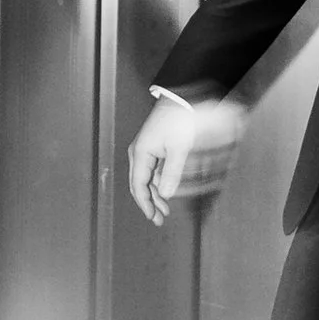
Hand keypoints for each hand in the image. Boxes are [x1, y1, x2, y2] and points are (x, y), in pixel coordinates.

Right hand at [128, 91, 242, 224]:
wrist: (180, 100)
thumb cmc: (178, 120)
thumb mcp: (179, 148)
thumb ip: (171, 173)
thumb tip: (165, 194)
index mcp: (140, 154)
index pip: (138, 186)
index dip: (145, 204)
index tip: (154, 217)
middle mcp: (139, 153)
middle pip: (140, 185)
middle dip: (149, 203)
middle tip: (160, 219)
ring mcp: (145, 150)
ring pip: (146, 179)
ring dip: (155, 194)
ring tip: (165, 209)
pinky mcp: (153, 148)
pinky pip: (152, 171)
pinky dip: (158, 183)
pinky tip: (166, 191)